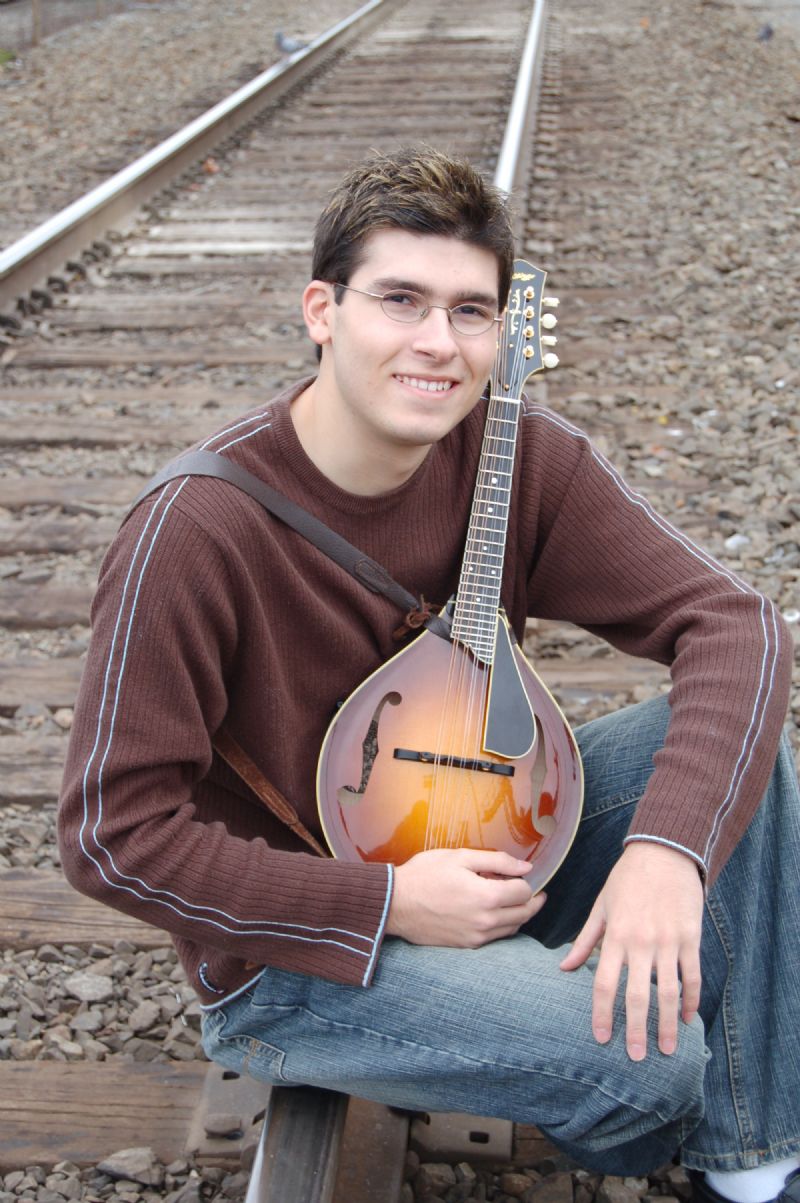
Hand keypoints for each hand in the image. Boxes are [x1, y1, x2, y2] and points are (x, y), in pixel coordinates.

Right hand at [386, 847, 545, 946]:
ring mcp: (475, 937)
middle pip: (524, 914)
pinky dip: (501, 926)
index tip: (520, 876)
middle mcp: (485, 921)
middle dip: (532, 901)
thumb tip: (526, 868)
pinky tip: (493, 913)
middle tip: (533, 892)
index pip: (524, 892)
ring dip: (518, 915)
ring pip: (512, 929)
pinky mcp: (465, 945)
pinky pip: (495, 939)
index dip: (525, 881)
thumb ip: (497, 861)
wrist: (394, 904)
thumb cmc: (424, 875)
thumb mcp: (460, 858)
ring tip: (512, 901)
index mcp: (486, 896)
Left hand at [559, 842, 702, 1060]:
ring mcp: (668, 941)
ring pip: (669, 991)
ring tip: (666, 1050)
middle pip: (637, 995)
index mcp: (615, 935)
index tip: (601, 1038)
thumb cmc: (627, 878)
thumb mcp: (601, 905)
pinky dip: (692, 999)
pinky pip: (692, 975)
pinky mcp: (690, 937)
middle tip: (634, 1058)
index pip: (603, 983)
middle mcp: (640, 942)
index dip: (602, 1013)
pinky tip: (687, 1018)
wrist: (664, 851)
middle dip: (635, 1029)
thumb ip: (586, 939)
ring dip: (667, 1024)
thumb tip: (564, 967)